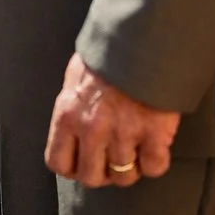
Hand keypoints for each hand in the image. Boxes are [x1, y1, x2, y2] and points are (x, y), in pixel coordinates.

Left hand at [44, 54, 182, 188]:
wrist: (143, 36)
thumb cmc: (109, 55)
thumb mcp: (75, 78)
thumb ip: (71, 108)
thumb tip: (71, 131)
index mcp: (67, 115)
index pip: (58, 163)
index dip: (73, 169)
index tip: (84, 164)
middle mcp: (92, 129)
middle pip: (92, 177)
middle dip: (104, 174)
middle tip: (113, 163)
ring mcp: (124, 132)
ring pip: (124, 177)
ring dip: (131, 169)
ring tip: (136, 153)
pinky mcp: (154, 132)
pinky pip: (155, 167)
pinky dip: (156, 163)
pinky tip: (155, 149)